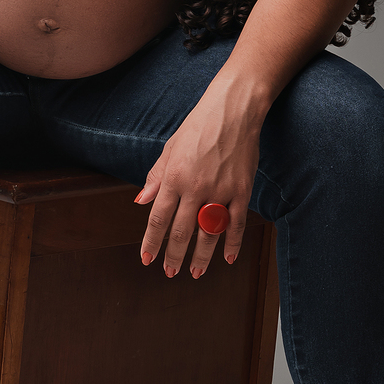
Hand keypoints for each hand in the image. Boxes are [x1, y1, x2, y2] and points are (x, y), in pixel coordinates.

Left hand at [135, 91, 260, 278]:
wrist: (233, 110)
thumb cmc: (198, 126)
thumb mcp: (170, 148)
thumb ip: (156, 176)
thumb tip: (141, 200)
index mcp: (174, 177)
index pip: (158, 219)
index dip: (151, 242)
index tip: (147, 259)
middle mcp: (195, 187)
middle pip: (182, 231)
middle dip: (174, 256)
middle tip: (170, 272)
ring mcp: (220, 190)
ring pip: (209, 233)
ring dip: (201, 257)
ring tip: (195, 273)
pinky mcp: (242, 189)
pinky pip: (237, 223)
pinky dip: (232, 243)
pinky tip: (227, 258)